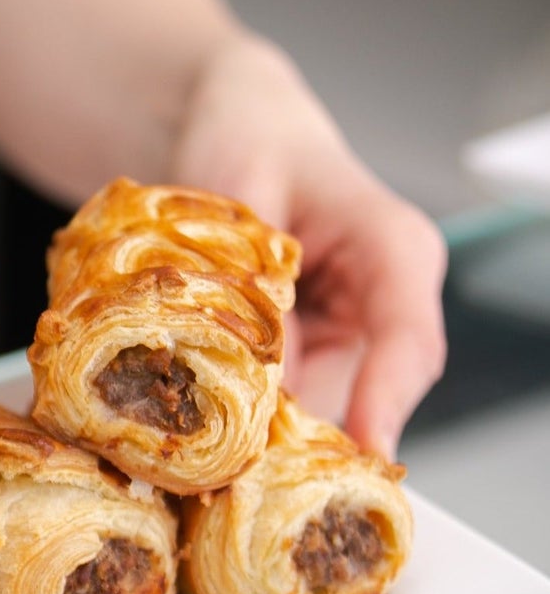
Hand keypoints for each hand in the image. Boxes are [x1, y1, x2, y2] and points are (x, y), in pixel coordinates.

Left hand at [171, 33, 447, 457]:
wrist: (231, 126)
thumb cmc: (247, 137)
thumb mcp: (239, 188)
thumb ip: (248, 270)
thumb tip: (244, 364)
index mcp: (394, 249)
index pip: (408, 340)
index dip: (383, 401)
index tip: (360, 448)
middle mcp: (381, 301)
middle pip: (358, 393)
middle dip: (298, 438)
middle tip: (235, 467)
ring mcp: (343, 333)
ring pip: (312, 405)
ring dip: (257, 430)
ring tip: (196, 444)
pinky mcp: (303, 352)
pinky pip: (276, 396)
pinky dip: (235, 410)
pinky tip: (185, 418)